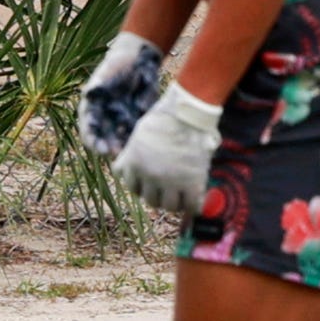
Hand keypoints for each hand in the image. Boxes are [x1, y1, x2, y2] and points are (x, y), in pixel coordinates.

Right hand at [76, 31, 167, 160]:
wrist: (137, 59)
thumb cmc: (117, 64)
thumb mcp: (106, 73)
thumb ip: (98, 85)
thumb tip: (89, 94)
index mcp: (92, 109)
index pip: (88, 130)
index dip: (93, 140)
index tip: (100, 148)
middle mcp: (104, 118)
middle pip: (104, 139)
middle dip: (109, 147)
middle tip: (116, 152)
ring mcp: (119, 120)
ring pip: (119, 139)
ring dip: (123, 146)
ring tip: (129, 150)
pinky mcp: (135, 119)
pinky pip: (135, 133)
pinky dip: (136, 139)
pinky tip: (141, 142)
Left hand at [111, 81, 219, 222]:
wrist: (189, 113)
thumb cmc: (165, 117)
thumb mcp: (139, 135)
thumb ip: (132, 154)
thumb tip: (123, 167)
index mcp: (134, 163)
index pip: (132, 187)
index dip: (142, 185)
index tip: (151, 182)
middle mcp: (149, 176)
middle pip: (150, 200)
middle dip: (158, 195)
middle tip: (168, 188)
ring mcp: (171, 182)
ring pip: (169, 207)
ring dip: (175, 202)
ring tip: (182, 194)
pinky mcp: (192, 184)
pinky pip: (191, 207)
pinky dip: (194, 205)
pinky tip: (196, 198)